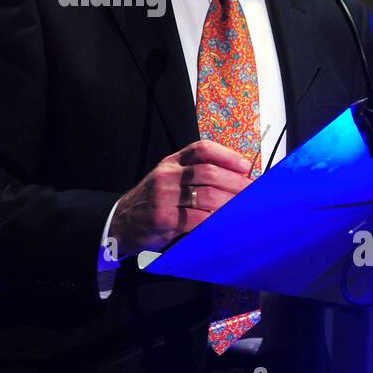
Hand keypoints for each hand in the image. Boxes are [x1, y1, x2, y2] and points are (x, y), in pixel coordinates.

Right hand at [108, 139, 254, 257]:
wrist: (121, 223)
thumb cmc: (152, 202)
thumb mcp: (167, 180)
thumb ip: (192, 175)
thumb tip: (234, 178)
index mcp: (171, 163)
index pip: (201, 149)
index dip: (226, 155)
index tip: (244, 165)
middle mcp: (167, 175)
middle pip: (208, 172)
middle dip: (235, 182)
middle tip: (252, 192)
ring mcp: (164, 196)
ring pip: (206, 195)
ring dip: (230, 202)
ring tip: (244, 208)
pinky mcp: (163, 218)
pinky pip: (197, 218)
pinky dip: (215, 221)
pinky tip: (225, 223)